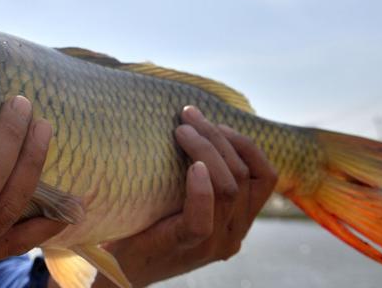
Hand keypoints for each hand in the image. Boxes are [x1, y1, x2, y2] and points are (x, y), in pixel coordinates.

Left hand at [92, 106, 277, 286]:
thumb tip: (193, 121)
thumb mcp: (179, 196)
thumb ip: (197, 175)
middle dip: (218, 137)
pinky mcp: (187, 247)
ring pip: (229, 188)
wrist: (116, 266)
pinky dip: (201, 187)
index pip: (265, 176)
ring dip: (206, 150)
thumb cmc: (144, 222)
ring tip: (180, 130)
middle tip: (187, 115)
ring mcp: (213, 244)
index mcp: (238, 220)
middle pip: (245, 175)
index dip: (244, 143)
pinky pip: (204, 216)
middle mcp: (234, 233)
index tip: (215, 122)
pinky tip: (191, 166)